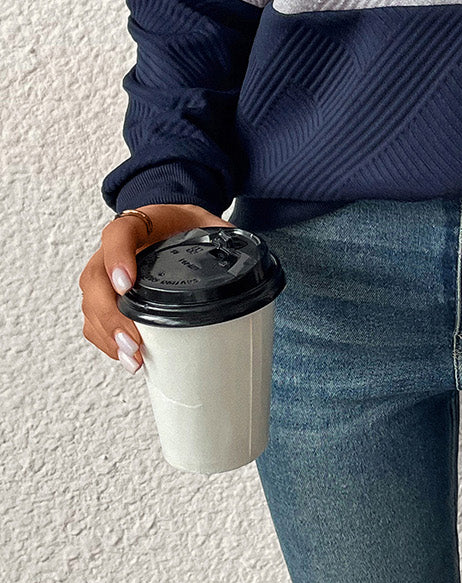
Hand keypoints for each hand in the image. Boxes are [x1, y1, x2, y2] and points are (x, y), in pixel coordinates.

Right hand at [79, 203, 234, 374]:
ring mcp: (104, 273)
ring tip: (133, 360)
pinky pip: (93, 320)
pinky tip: (126, 357)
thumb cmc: (184, 225)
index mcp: (139, 224)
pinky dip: (106, 341)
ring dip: (107, 335)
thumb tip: (252, 260)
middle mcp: (113, 249)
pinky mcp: (105, 295)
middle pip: (94, 279)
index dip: (117, 258)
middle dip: (110, 315)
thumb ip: (224, 236)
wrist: (168, 223)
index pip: (117, 234)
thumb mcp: (205, 222)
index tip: (128, 285)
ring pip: (89, 304)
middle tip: (134, 343)